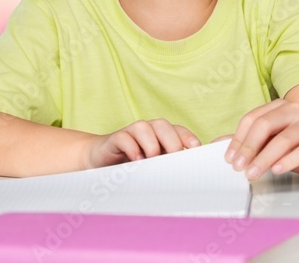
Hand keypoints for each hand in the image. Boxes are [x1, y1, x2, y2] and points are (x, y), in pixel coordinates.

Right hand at [85, 118, 199, 168]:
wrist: (102, 159)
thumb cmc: (135, 163)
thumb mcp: (155, 163)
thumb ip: (169, 163)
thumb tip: (189, 172)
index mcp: (162, 134)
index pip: (178, 130)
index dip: (187, 137)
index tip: (195, 149)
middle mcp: (148, 129)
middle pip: (163, 125)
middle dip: (171, 142)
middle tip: (173, 158)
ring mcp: (131, 132)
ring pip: (144, 127)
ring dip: (151, 145)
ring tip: (151, 161)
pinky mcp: (115, 139)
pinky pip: (124, 137)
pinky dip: (131, 148)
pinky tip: (135, 160)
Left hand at [224, 99, 298, 179]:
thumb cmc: (296, 145)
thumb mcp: (270, 141)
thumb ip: (246, 141)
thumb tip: (216, 143)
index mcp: (278, 107)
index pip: (252, 119)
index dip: (238, 139)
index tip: (229, 158)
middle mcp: (294, 111)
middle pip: (265, 125)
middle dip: (249, 147)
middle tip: (238, 167)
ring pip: (283, 139)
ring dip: (264, 158)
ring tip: (253, 173)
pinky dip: (288, 161)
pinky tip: (277, 170)